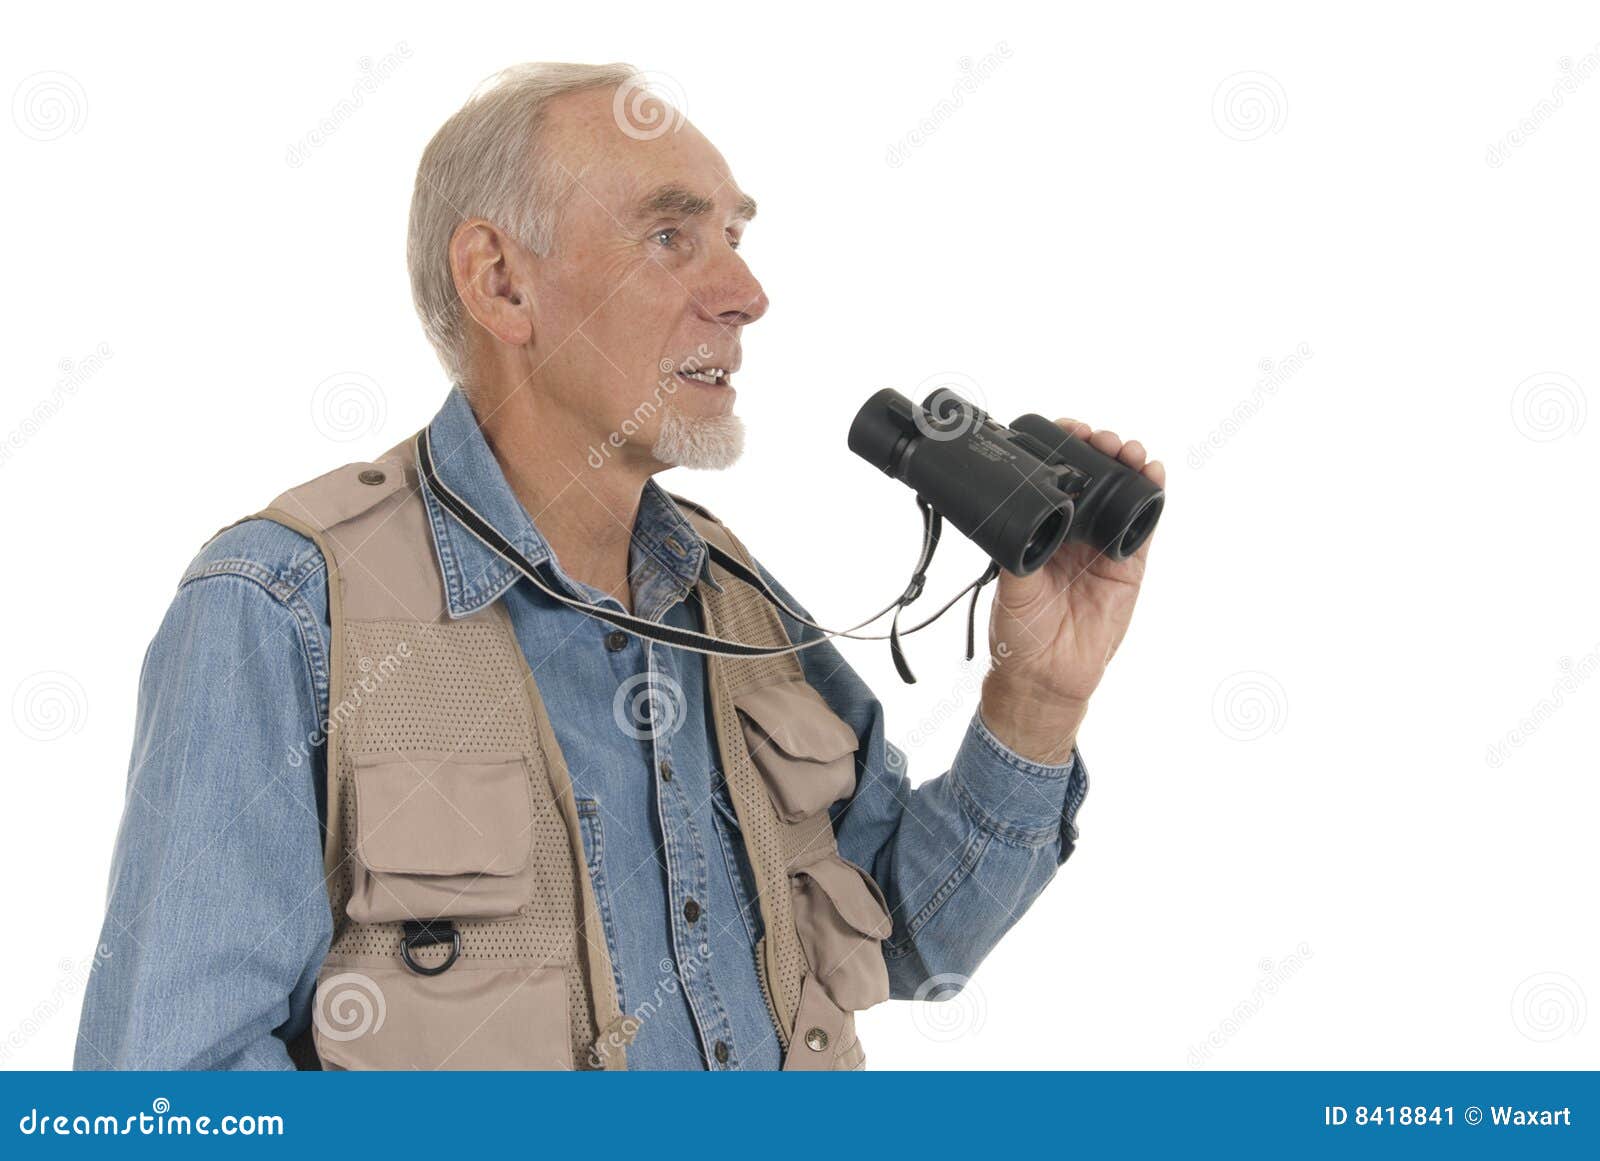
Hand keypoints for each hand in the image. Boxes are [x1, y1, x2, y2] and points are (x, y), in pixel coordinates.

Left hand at [978, 420, 1162, 763]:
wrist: (1048, 677)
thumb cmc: (1019, 634)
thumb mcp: (1010, 586)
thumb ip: (1016, 551)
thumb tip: (1016, 514)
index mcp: (1041, 530)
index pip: (1054, 478)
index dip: (1063, 450)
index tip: (1067, 431)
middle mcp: (1074, 533)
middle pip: (1092, 478)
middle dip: (1100, 450)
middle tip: (1100, 438)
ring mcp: (1103, 546)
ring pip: (1121, 495)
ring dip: (1127, 466)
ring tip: (1128, 450)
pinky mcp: (1129, 566)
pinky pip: (1143, 526)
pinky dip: (1151, 497)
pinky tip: (1153, 474)